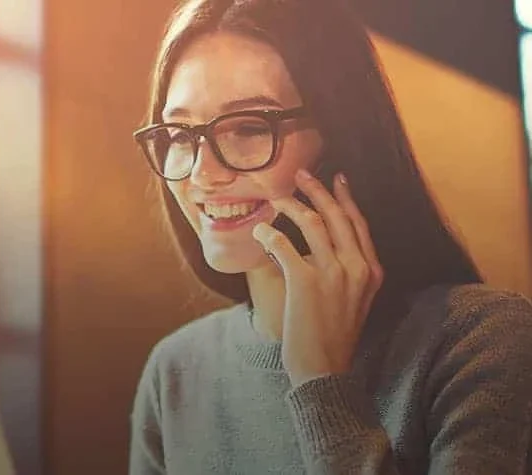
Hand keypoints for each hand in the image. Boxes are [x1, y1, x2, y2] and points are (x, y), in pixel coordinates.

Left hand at [252, 168, 383, 386]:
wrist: (325, 370)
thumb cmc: (334, 336)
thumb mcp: (355, 300)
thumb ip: (349, 272)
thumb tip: (327, 246)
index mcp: (372, 271)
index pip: (359, 224)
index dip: (346, 198)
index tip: (335, 179)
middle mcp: (358, 268)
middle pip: (337, 215)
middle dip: (318, 190)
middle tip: (300, 174)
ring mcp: (333, 274)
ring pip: (312, 224)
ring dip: (291, 206)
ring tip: (276, 198)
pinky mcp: (306, 283)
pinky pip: (284, 246)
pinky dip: (270, 234)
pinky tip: (260, 232)